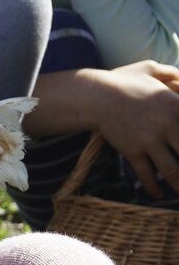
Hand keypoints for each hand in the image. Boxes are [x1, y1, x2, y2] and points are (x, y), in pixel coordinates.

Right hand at [94, 61, 178, 197]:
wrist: (93, 95)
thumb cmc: (121, 81)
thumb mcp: (148, 69)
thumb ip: (170, 72)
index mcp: (175, 105)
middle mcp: (167, 125)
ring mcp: (149, 140)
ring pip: (172, 170)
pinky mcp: (132, 150)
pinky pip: (146, 174)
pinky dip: (153, 188)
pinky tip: (158, 196)